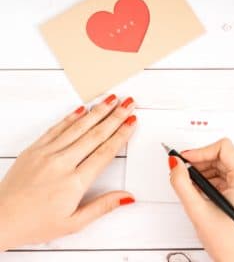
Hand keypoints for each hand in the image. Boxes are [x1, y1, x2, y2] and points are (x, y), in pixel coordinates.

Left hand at [0, 95, 136, 250]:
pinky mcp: (35, 148)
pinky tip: (82, 108)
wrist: (0, 220)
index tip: (132, 122)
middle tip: (128, 103)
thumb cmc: (35, 223)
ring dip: (98, 111)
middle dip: (116, 116)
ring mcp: (47, 153)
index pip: (105, 152)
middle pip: (95, 134)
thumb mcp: (74, 223)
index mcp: (74, 182)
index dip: (121, 134)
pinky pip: (57, 127)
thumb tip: (127, 197)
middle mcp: (62, 163)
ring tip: (111, 99)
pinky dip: (71, 116)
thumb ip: (103, 206)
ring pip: (78, 126)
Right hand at [168, 138, 233, 261]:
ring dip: (202, 173)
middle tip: (182, 173)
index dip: (200, 151)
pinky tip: (199, 192)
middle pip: (221, 157)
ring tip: (190, 187)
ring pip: (221, 166)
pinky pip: (224, 176)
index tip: (184, 159)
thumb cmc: (228, 243)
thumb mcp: (198, 210)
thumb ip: (181, 183)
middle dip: (199, 163)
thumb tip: (174, 163)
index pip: (223, 148)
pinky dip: (209, 180)